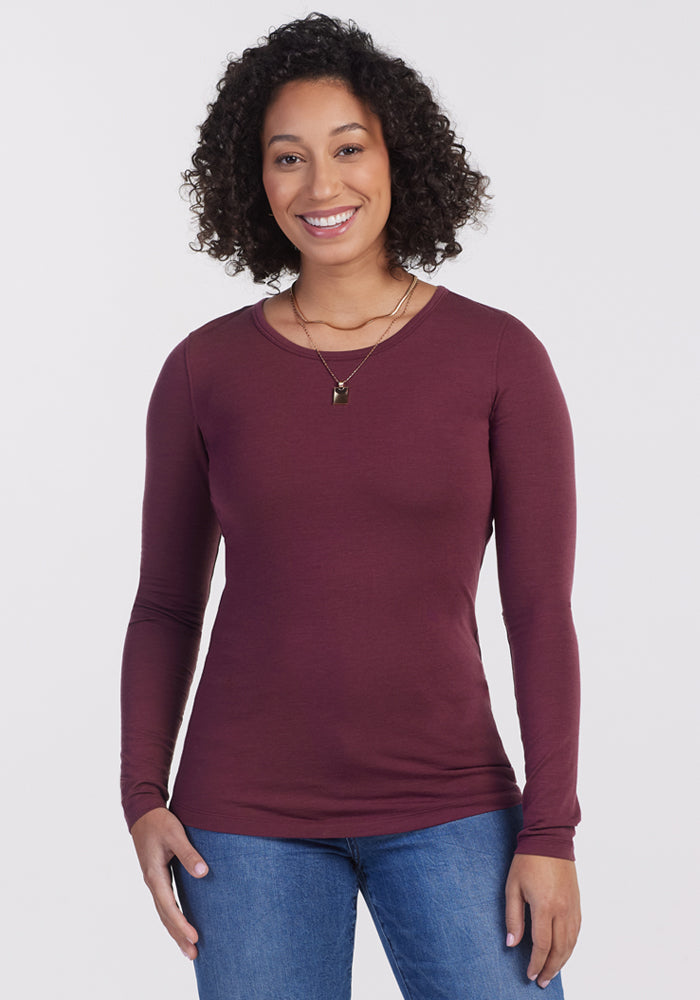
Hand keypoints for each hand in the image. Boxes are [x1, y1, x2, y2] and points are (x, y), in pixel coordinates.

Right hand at [130, 806, 208, 959]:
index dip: (181, 923)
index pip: (169, 906)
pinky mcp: (158, 878)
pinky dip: (173, 918)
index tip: (194, 937)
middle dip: (179, 936)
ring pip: (164, 913)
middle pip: (165, 916)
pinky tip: (181, 926)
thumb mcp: (175, 834)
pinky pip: (165, 904)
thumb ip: (188, 853)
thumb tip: (203, 873)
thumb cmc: (160, 823)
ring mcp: (154, 882)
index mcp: (155, 875)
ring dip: (176, 931)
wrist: (143, 814)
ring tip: (188, 949)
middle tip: (193, 955)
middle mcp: (152, 882)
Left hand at [505, 853, 580, 988]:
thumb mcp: (513, 887)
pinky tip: (563, 952)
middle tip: (542, 981)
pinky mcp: (577, 902)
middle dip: (550, 968)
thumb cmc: (528, 860)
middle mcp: (562, 910)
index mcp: (545, 906)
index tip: (530, 974)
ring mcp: (573, 907)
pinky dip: (571, 946)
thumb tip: (512, 944)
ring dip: (562, 961)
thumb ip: (513, 917)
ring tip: (551, 972)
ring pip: (571, 943)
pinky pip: (577, 931)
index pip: (542, 945)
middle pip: (559, 949)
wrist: (550, 839)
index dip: (536, 963)